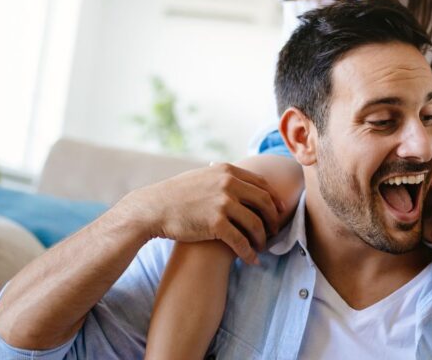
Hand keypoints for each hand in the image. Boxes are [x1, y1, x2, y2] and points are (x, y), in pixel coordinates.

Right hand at [117, 162, 285, 263]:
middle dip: (273, 220)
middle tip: (274, 232)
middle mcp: (228, 184)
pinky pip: (241, 241)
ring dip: (262, 239)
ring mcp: (223, 203)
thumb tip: (240, 181)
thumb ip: (223, 178)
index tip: (279, 212)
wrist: (152, 209)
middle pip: (264, 203)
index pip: (262, 184)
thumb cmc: (175, 195)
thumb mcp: (203, 176)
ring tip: (261, 248)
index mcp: (228, 171)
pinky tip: (251, 261)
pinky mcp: (215, 223)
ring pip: (255, 224)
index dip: (274, 200)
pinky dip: (249, 253)